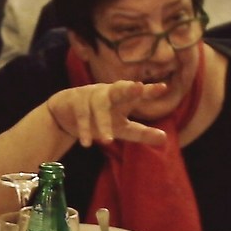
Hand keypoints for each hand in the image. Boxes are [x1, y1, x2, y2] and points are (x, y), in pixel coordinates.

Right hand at [44, 80, 173, 148]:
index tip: (163, 88)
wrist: (66, 114)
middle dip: (128, 88)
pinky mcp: (76, 101)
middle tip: (138, 87)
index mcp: (123, 98)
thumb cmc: (100, 118)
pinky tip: (86, 143)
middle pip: (119, 89)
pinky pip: (81, 115)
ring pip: (98, 105)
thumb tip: (164, 139)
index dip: (150, 91)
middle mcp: (109, 93)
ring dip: (103, 122)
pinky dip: (84, 129)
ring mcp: (91, 95)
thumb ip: (141, 133)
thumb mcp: (122, 128)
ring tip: (108, 141)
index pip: (138, 94)